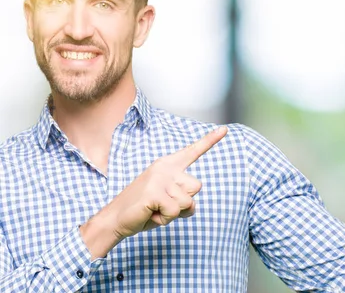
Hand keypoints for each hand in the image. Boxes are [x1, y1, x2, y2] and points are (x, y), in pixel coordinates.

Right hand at [80, 126, 227, 258]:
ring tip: (155, 209)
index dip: (210, 140)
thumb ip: (183, 196)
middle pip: (197, 187)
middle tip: (161, 204)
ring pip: (188, 202)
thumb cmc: (145, 209)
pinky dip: (165, 220)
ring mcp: (159, 179)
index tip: (224, 129)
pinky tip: (150, 214)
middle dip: (184, 202)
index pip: (192, 151)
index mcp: (167, 165)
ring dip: (174, 213)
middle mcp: (164, 168)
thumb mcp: (168, 199)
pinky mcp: (154, 193)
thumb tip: (191, 204)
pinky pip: (176, 212)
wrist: (115, 219)